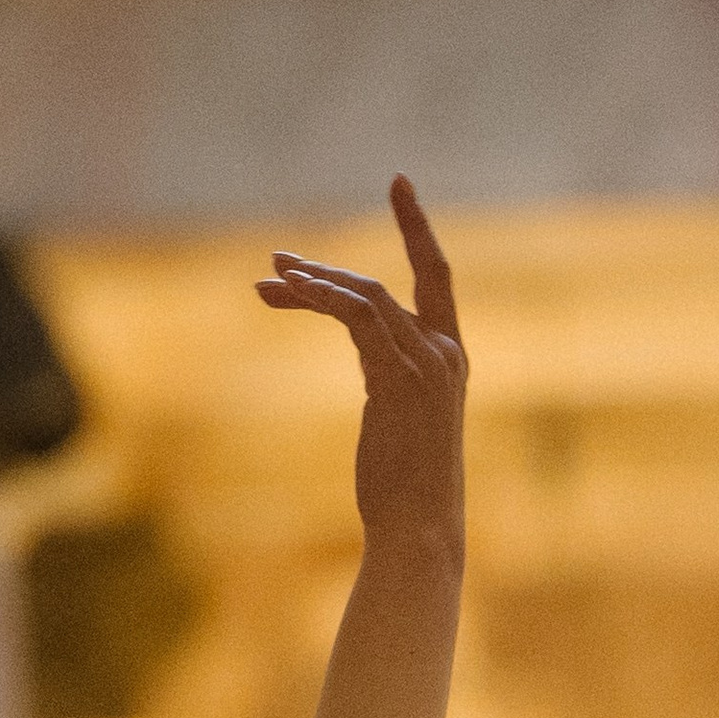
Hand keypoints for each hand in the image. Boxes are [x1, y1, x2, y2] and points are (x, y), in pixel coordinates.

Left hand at [259, 177, 466, 553]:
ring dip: (311, 286)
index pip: (438, 277)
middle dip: (324, 273)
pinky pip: (355, 316)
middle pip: (379, 287)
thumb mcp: (403, 428)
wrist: (419, 534)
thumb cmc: (407, 499)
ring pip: (363, 296)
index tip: (399, 183)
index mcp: (450, 361)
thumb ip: (393, 385)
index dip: (418, 228)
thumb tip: (373, 374)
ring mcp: (424, 364)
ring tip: (267, 282)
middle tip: (275, 265)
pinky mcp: (397, 378)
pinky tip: (289, 293)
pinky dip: (321, 298)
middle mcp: (443, 354)